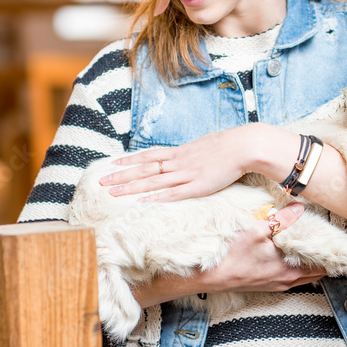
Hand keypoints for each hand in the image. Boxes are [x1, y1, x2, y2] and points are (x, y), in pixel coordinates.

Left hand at [100, 124, 276, 202]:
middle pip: (145, 169)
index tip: (111, 165)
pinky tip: (143, 202)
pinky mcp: (199, 186)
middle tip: (102, 182)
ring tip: (113, 193)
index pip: (149, 156)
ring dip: (132, 188)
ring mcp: (187, 174)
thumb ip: (192, 152)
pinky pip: (174, 193)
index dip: (129, 161)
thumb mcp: (204, 145)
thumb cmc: (228, 145)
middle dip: (122, 176)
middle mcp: (179, 162)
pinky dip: (157, 197)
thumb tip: (184, 155)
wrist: (244, 145)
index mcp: (180, 152)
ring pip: (154, 182)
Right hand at [196, 204, 325, 292]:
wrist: (209, 277)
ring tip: (313, 244)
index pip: (322, 264)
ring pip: (305, 274)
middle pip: (317, 271)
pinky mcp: (270, 285)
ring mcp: (279, 284)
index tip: (336, 240)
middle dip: (323, 256)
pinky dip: (298, 266)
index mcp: (290, 269)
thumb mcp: (257, 231)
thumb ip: (281, 220)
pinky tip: (293, 253)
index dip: (330, 252)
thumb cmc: (232, 256)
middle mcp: (288, 281)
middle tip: (328, 239)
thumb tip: (299, 208)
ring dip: (310, 262)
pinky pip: (293, 276)